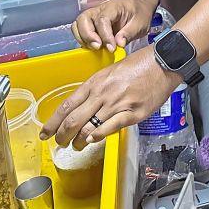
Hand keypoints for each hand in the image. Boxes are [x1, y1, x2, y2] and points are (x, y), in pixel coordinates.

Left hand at [39, 48, 179, 147]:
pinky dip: (98, 136)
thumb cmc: (138, 65)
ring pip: (89, 128)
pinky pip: (110, 128)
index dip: (53, 122)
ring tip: (76, 146)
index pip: (67, 106)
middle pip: (73, 120)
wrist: (163, 62)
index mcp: (95, 82)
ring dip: (79, 141)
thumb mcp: (111, 71)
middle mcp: (102, 94)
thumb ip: (97, 89)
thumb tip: (85, 106)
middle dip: (62, 136)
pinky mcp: (132, 113)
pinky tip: (92, 141)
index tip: (45, 133)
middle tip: (59, 144)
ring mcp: (117, 104)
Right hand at [71, 0, 153, 50]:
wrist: (137, 9)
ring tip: (95, 48)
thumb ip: (130, 32)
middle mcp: (99, 10)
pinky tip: (93, 47)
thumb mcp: (140, 23)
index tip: (112, 48)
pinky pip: (79, 31)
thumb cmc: (139, 14)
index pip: (102, 19)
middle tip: (98, 48)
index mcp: (112, 7)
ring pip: (78, 25)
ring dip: (83, 38)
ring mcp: (92, 16)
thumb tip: (119, 44)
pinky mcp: (90, 24)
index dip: (105, 35)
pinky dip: (82, 40)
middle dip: (88, 36)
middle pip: (83, 19)